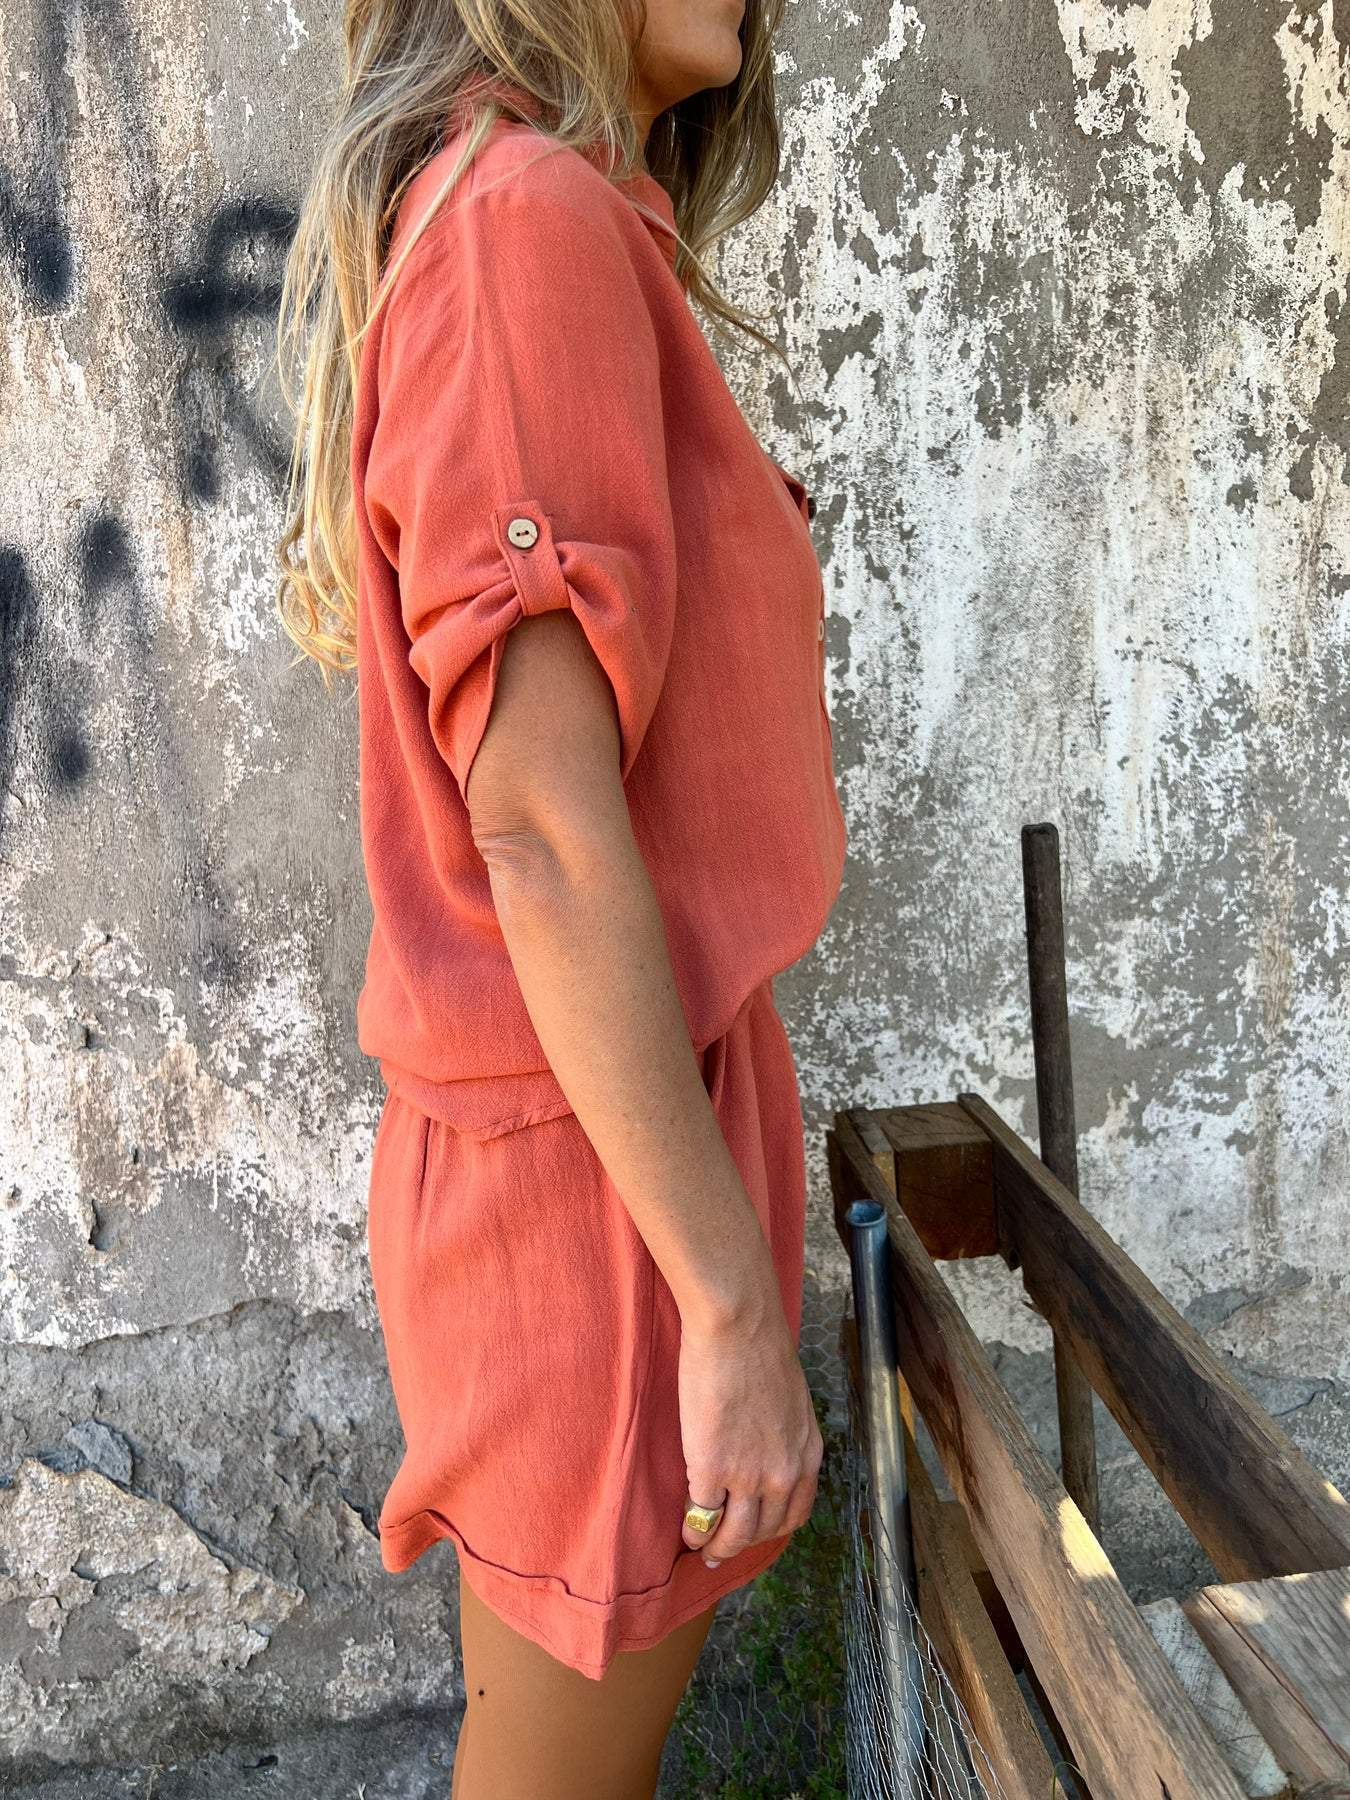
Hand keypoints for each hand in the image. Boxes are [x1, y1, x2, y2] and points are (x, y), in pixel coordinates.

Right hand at [677, 1297, 823, 1567]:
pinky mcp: (713, 1469)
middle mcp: (785, 1473)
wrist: (740, 1326)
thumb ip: (783, 1431)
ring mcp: (750, 1475)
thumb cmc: (760, 1347)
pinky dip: (693, 1528)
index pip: (796, 1513)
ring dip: (717, 1546)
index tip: (755, 1533)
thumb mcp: (790, 1399)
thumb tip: (763, 1443)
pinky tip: (686, 1529)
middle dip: (743, 1545)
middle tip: (723, 1550)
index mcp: (808, 1453)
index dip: (772, 1529)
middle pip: (765, 1529)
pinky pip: (703, 1515)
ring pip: (735, 1532)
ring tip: (702, 1546)